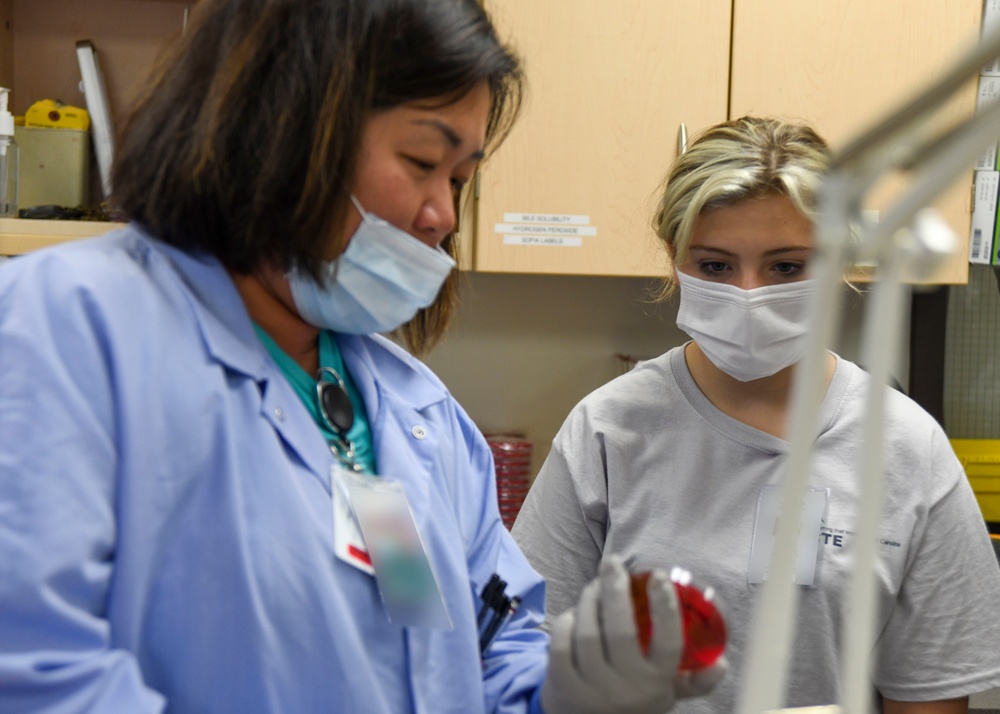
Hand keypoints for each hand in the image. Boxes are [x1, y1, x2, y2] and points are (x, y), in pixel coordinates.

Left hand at [540, 555, 722, 713]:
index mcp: (657, 683)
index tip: (659, 576)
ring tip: (594, 585)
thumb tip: (723, 662)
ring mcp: (592, 688)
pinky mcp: (563, 685)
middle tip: (613, 563)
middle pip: (622, 631)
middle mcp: (627, 687)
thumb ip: (693, 680)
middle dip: (616, 590)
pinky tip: (575, 613)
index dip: (666, 608)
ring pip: (588, 633)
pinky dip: (567, 621)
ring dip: (589, 601)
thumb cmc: (632, 699)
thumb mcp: (665, 693)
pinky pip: (562, 642)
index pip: (668, 643)